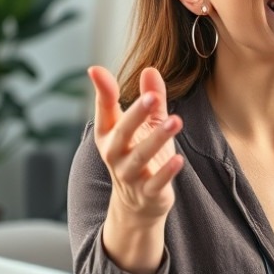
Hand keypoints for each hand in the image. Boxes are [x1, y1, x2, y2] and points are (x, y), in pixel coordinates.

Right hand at [90, 66, 183, 222]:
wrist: (139, 204)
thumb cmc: (142, 154)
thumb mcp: (147, 124)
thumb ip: (151, 98)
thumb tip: (151, 69)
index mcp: (111, 134)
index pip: (104, 110)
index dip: (102, 91)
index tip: (95, 70)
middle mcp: (115, 154)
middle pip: (123, 132)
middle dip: (136, 114)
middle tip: (151, 97)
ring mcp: (130, 175)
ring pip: (141, 156)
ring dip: (158, 139)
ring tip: (176, 121)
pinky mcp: (147, 193)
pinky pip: (155, 182)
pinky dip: (166, 172)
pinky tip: (178, 159)